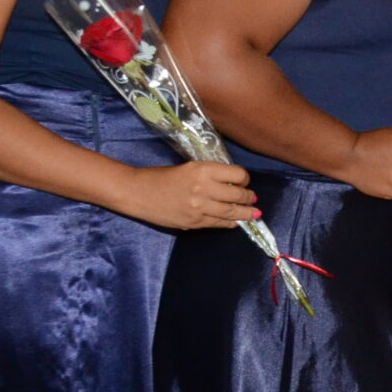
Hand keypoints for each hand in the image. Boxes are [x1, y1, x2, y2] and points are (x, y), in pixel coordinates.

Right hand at [122, 161, 257, 230]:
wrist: (137, 192)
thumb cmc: (161, 176)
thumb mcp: (189, 168)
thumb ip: (210, 175)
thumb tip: (232, 183)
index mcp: (203, 170)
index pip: (237, 174)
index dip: (244, 179)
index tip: (244, 181)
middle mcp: (204, 188)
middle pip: (238, 194)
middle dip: (249, 197)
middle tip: (253, 198)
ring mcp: (199, 208)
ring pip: (232, 212)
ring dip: (246, 213)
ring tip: (254, 213)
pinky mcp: (193, 222)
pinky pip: (219, 224)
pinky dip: (230, 222)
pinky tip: (235, 222)